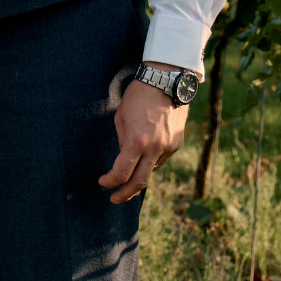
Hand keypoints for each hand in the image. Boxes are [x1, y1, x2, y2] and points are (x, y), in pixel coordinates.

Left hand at [99, 79, 187, 203]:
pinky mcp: (176, 143)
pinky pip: (161, 159)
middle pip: (139, 182)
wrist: (167, 82)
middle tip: (114, 199)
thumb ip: (122, 142)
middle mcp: (154, 148)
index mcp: (136, 141)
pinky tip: (145, 154)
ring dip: (139, 175)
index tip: (103, 182)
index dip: (110, 182)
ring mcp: (168, 147)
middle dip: (125, 194)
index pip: (121, 173)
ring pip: (152, 171)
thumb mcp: (121, 118)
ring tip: (129, 173)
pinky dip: (151, 162)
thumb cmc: (138, 96)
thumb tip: (124, 159)